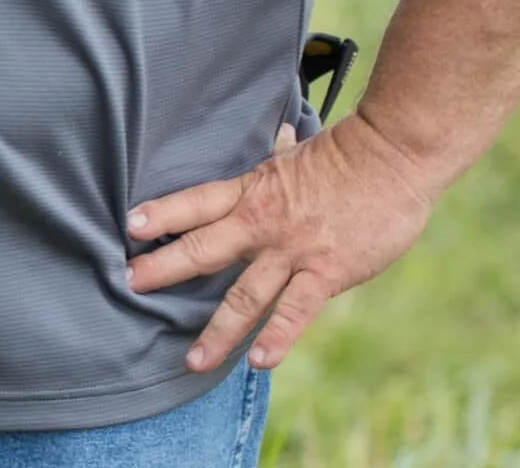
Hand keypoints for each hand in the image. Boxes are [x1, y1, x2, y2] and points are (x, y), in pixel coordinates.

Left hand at [124, 111, 439, 372]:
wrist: (391, 156)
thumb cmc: (347, 155)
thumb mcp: (292, 158)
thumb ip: (269, 177)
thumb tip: (258, 168)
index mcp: (254, 190)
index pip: (197, 201)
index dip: (163, 213)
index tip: (130, 227)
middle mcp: (264, 221)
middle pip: (204, 247)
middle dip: (165, 268)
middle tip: (129, 284)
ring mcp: (293, 250)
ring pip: (245, 294)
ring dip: (217, 329)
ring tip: (192, 360)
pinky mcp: (327, 272)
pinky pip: (296, 311)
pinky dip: (277, 338)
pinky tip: (258, 363)